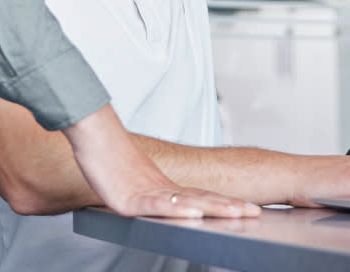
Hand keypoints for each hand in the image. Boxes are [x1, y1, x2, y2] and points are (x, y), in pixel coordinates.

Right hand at [63, 106, 259, 218]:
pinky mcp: (131, 199)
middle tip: (255, 212)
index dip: (226, 202)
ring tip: (237, 213)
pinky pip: (158, 205)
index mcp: (165, 187)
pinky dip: (177, 210)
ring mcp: (148, 192)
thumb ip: (151, 193)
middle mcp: (162, 188)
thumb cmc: (109, 159)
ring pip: (188, 201)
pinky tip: (193, 213)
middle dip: (230, 206)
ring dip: (215, 207)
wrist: (94, 137)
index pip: (202, 196)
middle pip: (202, 198)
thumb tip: (163, 202)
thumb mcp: (135, 182)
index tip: (248, 207)